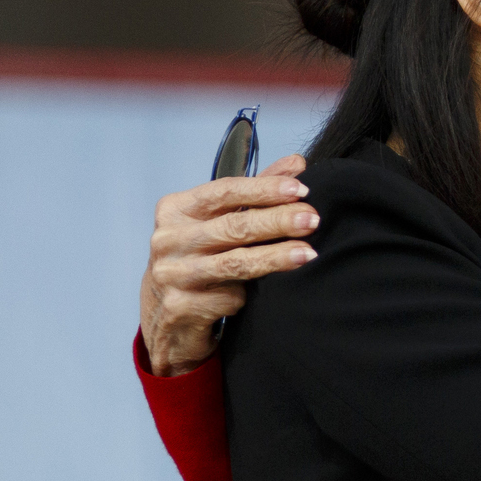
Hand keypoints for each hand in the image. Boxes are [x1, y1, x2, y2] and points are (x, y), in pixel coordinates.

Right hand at [139, 154, 318, 376]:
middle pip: (233, 226)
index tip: (300, 189)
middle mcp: (168, 239)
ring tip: (308, 253)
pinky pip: (228, 297)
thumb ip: (256, 193)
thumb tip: (298, 163)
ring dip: (275, 257)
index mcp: (176, 209)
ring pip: (234, 263)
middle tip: (312, 219)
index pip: (224, 191)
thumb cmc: (199, 259)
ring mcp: (171, 274)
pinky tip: (270, 294)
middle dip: (277, 221)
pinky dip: (250, 295)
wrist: (168, 317)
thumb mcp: (219, 222)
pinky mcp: (180, 307)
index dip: (264, 189)